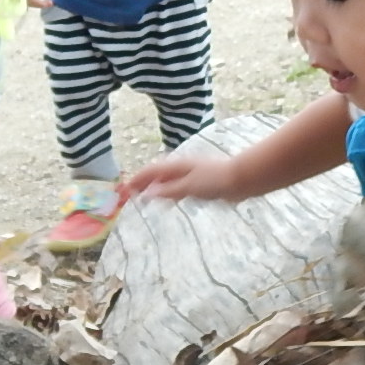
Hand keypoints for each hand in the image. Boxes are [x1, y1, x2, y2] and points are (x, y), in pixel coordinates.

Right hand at [121, 152, 240, 202]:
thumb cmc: (215, 180)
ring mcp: (191, 174)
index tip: (124, 191)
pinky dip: (168, 191)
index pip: (150, 171)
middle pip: (157, 174)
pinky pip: (177, 186)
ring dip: (154, 187)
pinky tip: (170, 199)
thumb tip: (148, 193)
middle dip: (143, 183)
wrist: (240, 179)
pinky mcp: (200, 182)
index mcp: (176, 166)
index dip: (137, 180)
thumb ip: (169, 190)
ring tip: (145, 197)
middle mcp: (181, 167)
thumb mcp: (189, 186)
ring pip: (167, 179)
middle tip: (131, 195)